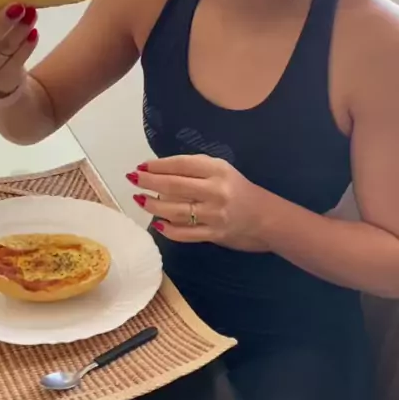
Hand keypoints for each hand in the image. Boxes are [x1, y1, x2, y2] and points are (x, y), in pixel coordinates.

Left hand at [126, 154, 268, 250]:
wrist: (267, 218)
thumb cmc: (241, 191)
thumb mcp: (223, 171)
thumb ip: (197, 169)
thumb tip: (161, 171)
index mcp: (217, 170)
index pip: (181, 165)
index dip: (158, 165)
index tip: (142, 166)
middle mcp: (215, 190)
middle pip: (174, 185)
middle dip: (149, 181)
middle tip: (132, 178)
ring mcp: (214, 214)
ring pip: (175, 210)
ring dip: (153, 205)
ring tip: (140, 200)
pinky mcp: (214, 234)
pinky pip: (185, 233)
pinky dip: (169, 229)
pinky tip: (158, 224)